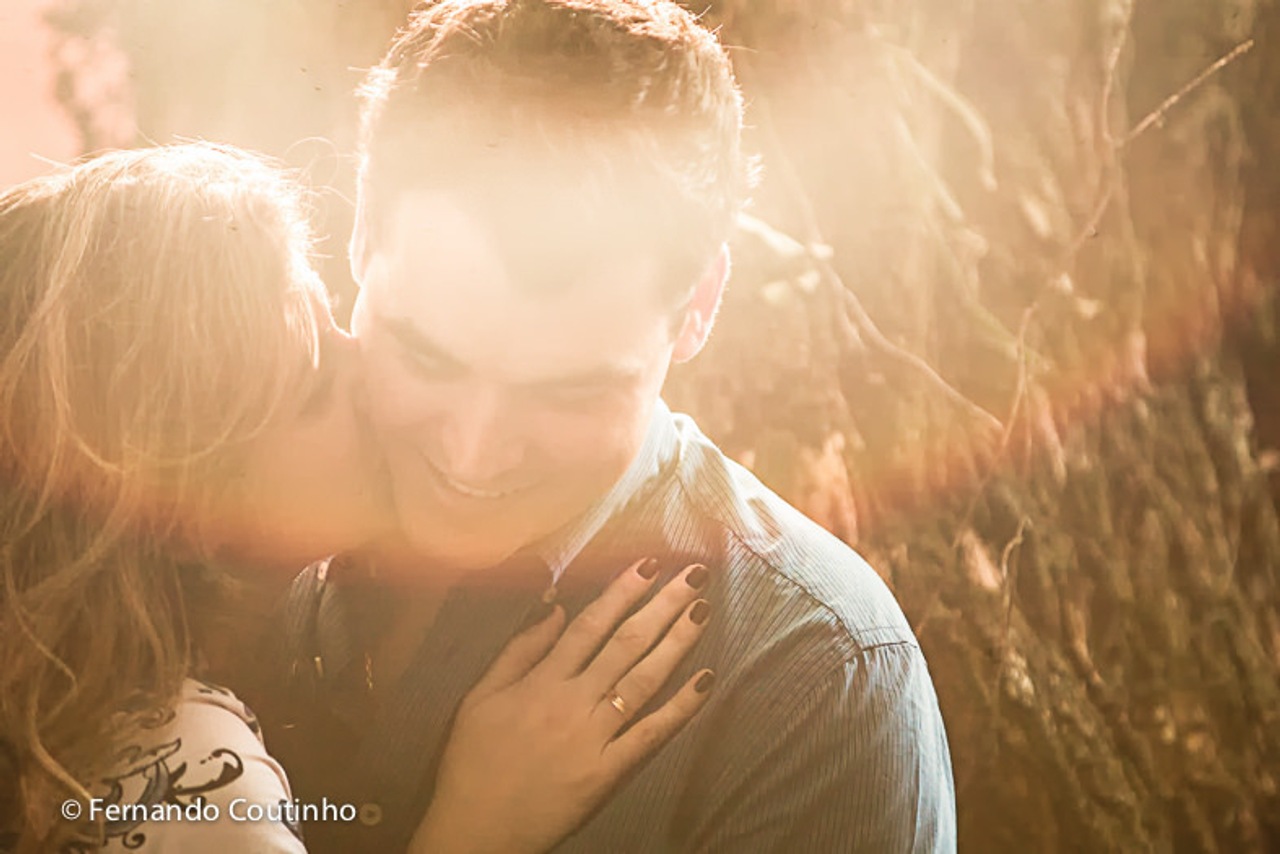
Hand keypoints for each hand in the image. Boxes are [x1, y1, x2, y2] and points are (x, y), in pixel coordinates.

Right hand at [408, 559, 714, 853]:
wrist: (475, 830)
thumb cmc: (472, 763)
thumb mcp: (480, 696)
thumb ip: (519, 649)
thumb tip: (553, 606)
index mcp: (541, 680)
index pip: (590, 624)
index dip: (622, 591)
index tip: (649, 563)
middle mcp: (572, 701)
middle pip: (626, 643)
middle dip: (662, 604)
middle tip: (694, 574)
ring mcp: (593, 737)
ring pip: (643, 679)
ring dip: (677, 642)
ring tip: (702, 609)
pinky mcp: (608, 773)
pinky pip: (651, 735)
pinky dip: (680, 708)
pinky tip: (706, 680)